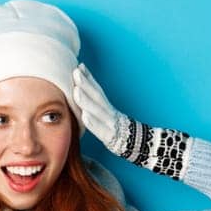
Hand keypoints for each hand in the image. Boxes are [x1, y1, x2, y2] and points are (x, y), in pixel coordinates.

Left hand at [71, 62, 194, 179]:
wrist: (133, 145)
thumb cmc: (113, 126)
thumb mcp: (105, 111)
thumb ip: (96, 98)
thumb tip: (85, 80)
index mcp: (107, 106)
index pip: (98, 89)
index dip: (89, 77)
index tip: (79, 66)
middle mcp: (109, 112)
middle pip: (98, 96)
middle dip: (86, 84)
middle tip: (76, 72)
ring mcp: (111, 124)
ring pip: (98, 111)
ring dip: (87, 101)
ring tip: (76, 91)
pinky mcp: (110, 136)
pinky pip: (101, 130)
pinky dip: (93, 123)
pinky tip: (85, 117)